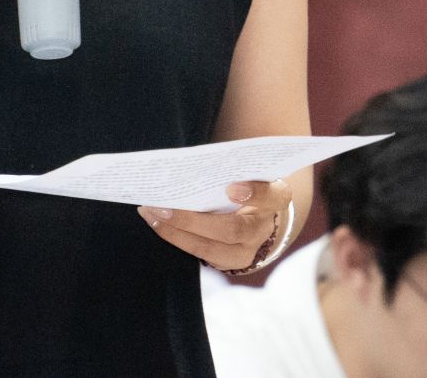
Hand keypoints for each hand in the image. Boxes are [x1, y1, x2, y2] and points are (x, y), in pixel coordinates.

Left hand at [138, 179, 290, 272]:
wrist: (259, 217)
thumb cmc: (246, 182)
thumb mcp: (247, 171)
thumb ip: (229, 166)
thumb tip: (189, 163)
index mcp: (275, 199)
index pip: (273, 196)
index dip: (255, 194)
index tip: (231, 187)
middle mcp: (264, 230)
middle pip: (233, 230)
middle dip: (193, 220)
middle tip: (163, 205)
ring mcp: (247, 252)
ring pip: (211, 249)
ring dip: (176, 232)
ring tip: (150, 213)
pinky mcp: (229, 263)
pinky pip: (200, 254)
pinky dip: (176, 238)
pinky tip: (156, 222)